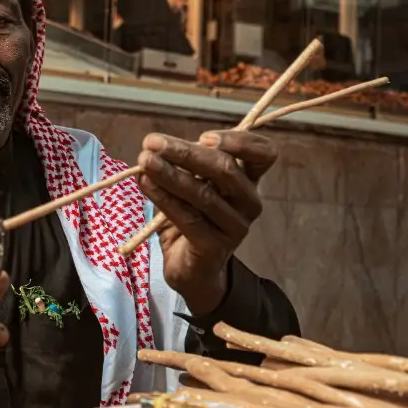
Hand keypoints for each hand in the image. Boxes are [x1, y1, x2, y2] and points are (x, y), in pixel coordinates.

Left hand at [136, 130, 276, 315]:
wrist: (190, 270)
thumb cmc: (192, 219)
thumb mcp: (193, 185)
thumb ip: (186, 165)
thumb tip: (157, 147)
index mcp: (248, 181)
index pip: (264, 154)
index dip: (240, 141)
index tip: (204, 137)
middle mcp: (249, 203)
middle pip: (226, 169)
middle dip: (186, 152)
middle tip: (153, 143)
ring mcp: (235, 227)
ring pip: (203, 193)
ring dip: (170, 173)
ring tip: (144, 161)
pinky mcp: (215, 247)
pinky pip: (188, 217)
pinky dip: (164, 197)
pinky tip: (146, 184)